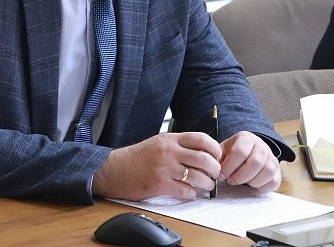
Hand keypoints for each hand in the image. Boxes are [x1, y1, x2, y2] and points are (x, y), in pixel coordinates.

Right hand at [92, 132, 220, 200]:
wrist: (115, 169)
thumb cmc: (138, 157)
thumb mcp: (159, 142)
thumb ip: (179, 145)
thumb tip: (204, 152)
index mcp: (170, 139)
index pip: (201, 139)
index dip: (215, 148)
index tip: (217, 156)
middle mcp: (169, 151)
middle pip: (204, 159)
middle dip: (215, 169)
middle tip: (216, 174)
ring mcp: (165, 168)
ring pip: (198, 177)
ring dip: (207, 184)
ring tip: (206, 186)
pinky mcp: (160, 184)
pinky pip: (185, 191)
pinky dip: (192, 194)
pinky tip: (190, 192)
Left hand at [218, 131, 280, 192]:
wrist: (247, 152)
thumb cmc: (232, 154)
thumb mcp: (222, 151)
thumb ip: (217, 159)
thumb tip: (213, 170)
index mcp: (246, 138)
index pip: (240, 151)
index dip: (229, 166)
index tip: (221, 175)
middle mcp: (261, 146)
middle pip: (255, 162)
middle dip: (240, 176)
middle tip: (231, 181)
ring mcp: (271, 158)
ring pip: (267, 171)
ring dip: (252, 182)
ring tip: (242, 182)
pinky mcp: (277, 171)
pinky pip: (274, 181)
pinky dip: (263, 187)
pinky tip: (252, 186)